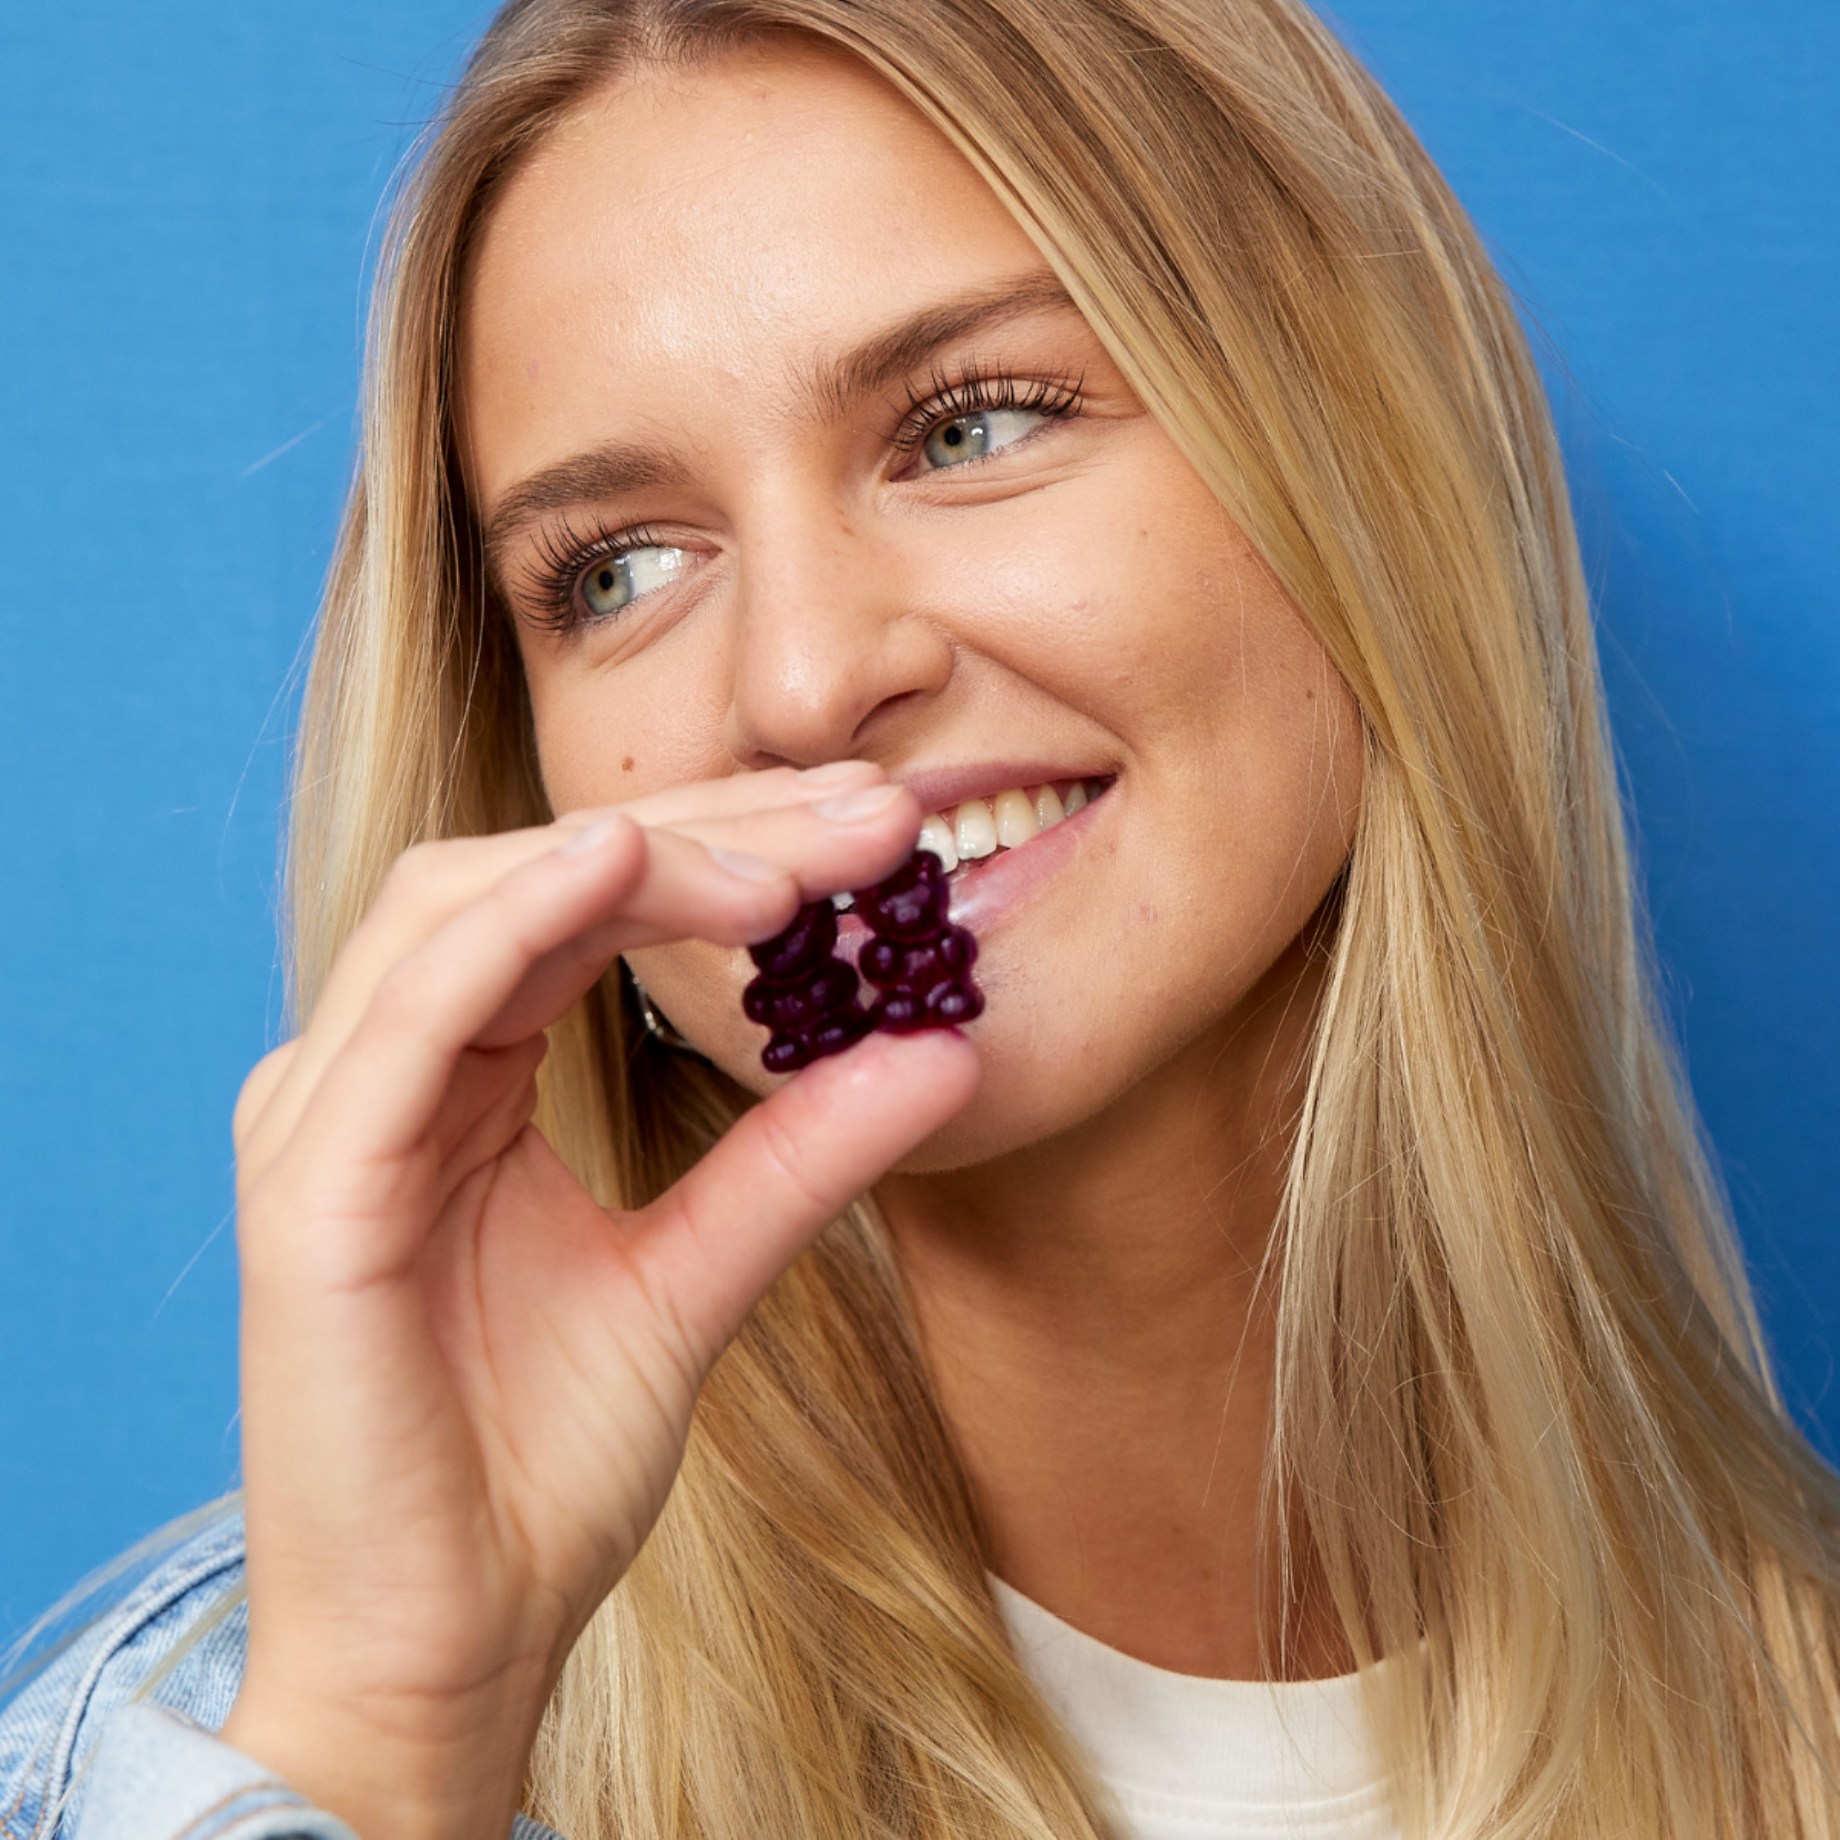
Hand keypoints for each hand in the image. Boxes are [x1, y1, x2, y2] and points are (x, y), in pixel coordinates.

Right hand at [217, 762, 979, 1839]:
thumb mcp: (697, 1276)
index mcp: (456, 1076)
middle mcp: (384, 1070)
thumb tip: (942, 1051)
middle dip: (711, 830)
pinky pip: (410, 1012)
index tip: (877, 834)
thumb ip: (800, 1157)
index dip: (731, 849)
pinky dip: (513, 923)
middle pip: (536, 873)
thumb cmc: (537, 1464)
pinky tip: (622, 864)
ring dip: (635, 858)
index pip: (587, 903)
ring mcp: (335, 1117)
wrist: (450, 1644)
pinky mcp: (315, 1188)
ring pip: (468, 903)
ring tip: (790, 860)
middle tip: (869, 814)